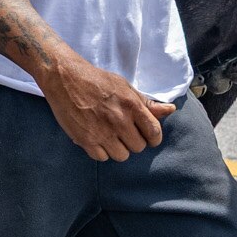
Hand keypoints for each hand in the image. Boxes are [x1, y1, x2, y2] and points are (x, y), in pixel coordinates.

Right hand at [38, 53, 174, 161]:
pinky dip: (102, 151)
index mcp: (131, 106)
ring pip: (122, 156)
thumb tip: (171, 110)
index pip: (154, 133)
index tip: (147, 135)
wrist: (65, 79)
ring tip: (110, 136)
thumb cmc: (97, 81)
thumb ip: (147, 103)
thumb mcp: (125, 87)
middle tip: (124, 131)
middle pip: (138, 147)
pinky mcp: (86, 140)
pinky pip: (103, 158)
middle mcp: (119, 120)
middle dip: (134, 141)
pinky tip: (98, 138)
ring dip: (118, 148)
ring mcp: (102, 132)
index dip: (153, 137)